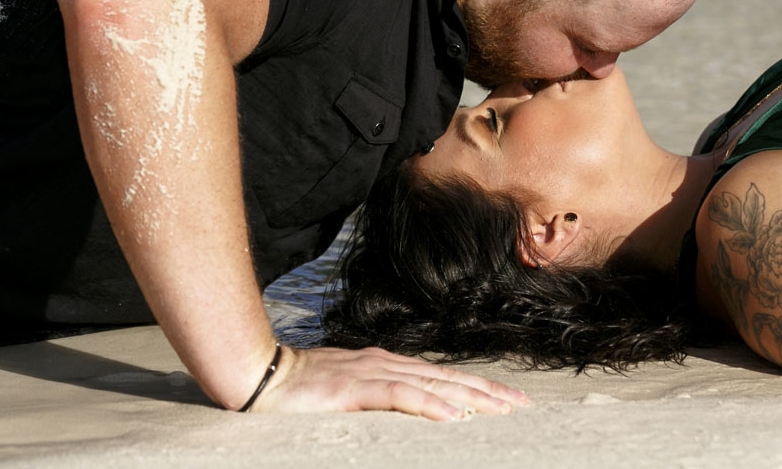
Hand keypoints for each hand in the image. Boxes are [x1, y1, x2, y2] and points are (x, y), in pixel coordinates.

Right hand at [254, 346, 528, 419]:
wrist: (259, 374)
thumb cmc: (297, 389)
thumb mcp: (345, 392)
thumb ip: (375, 397)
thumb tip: (409, 410)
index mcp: (384, 365)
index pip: (440, 375)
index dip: (475, 385)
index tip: (506, 397)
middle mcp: (384, 364)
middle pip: (447, 377)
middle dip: (487, 390)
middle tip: (522, 404)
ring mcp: (370, 374)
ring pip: (433, 384)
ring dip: (470, 397)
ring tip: (501, 410)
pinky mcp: (354, 388)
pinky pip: (400, 397)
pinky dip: (431, 405)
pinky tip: (454, 416)